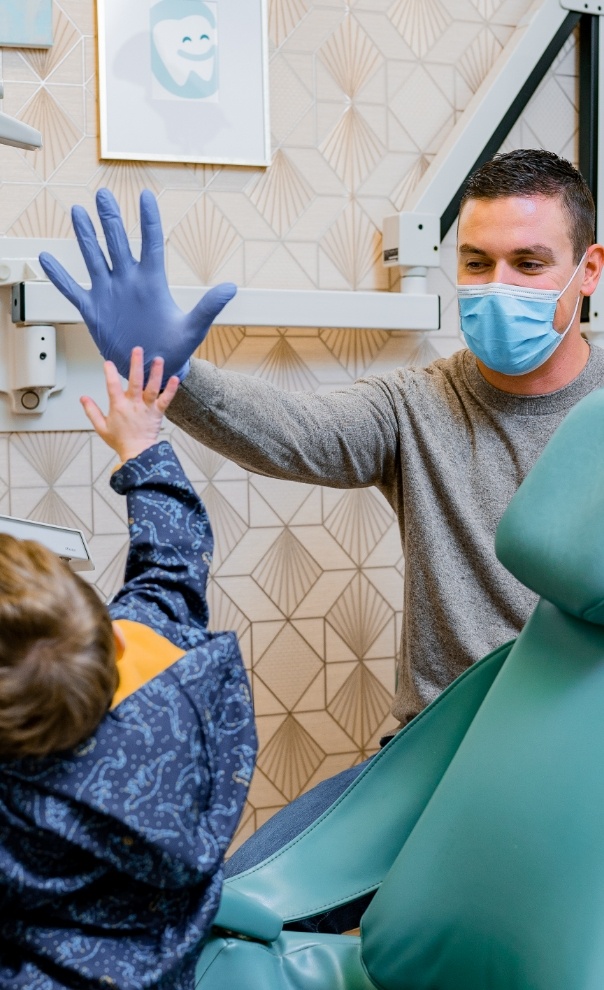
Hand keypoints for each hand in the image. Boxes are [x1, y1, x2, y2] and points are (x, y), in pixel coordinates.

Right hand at [38, 188, 236, 383]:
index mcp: (152, 282)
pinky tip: (45, 259)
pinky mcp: (93, 309)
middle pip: (117, 242)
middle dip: (110, 218)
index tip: (144, 195)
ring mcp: (109, 293)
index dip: (148, 220)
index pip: (150, 243)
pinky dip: (59, 276)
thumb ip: (209, 307)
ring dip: (85, 236)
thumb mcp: (193, 328)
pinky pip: (72, 289)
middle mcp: (128, 281)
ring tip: (78, 211)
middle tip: (103, 194)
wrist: (152, 368)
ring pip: (94, 257)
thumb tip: (231, 288)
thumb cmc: (175, 348)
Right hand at [81, 346, 179, 462]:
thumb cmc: (120, 441)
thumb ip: (91, 411)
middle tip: (137, 350)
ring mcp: (147, 408)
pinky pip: (165, 399)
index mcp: (118, 406)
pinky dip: (171, 389)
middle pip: (135, 381)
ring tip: (158, 359)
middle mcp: (133, 404)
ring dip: (155, 373)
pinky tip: (174, 378)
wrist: (138, 453)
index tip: (108, 362)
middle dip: (136, 364)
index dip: (110, 373)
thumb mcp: (101, 427)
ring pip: (152, 388)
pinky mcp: (158, 413)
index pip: (112, 386)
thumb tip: (83, 398)